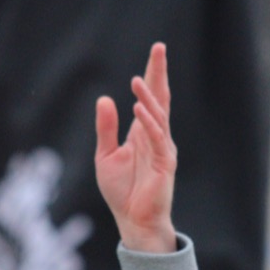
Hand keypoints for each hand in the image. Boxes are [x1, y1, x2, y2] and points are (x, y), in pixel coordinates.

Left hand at [95, 43, 176, 252]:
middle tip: (159, 48)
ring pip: (158, 115)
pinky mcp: (164, 163)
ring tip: (137, 80)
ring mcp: (163, 148)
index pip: (151, 97)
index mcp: (143, 131)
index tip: (156, 50)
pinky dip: (149, 122)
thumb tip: (105, 99)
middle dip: (159, 73)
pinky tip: (139, 109)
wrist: (133, 220)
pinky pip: (157, 138)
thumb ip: (106, 128)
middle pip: (161, 97)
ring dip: (148, 97)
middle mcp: (156, 135)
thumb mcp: (106, 155)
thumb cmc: (122, 190)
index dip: (153, 74)